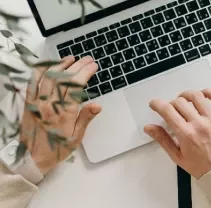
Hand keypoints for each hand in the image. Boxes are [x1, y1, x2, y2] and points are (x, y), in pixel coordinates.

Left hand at [20, 56, 101, 174]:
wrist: (31, 158)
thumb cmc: (56, 149)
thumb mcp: (76, 138)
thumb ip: (85, 119)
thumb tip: (97, 105)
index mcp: (64, 113)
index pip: (76, 86)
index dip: (85, 73)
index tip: (93, 66)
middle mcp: (50, 105)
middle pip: (64, 78)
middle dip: (78, 66)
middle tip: (87, 59)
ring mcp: (37, 102)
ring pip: (49, 77)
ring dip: (61, 65)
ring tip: (71, 58)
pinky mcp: (28, 102)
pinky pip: (33, 82)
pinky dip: (41, 71)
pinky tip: (49, 65)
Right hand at [144, 89, 210, 178]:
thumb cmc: (203, 167)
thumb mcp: (178, 156)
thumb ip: (163, 140)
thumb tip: (149, 128)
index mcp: (186, 134)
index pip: (167, 110)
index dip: (157, 104)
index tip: (154, 104)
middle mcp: (199, 124)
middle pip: (179, 102)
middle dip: (170, 103)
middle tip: (170, 109)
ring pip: (197, 96)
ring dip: (186, 95)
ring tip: (184, 99)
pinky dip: (209, 92)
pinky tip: (203, 94)